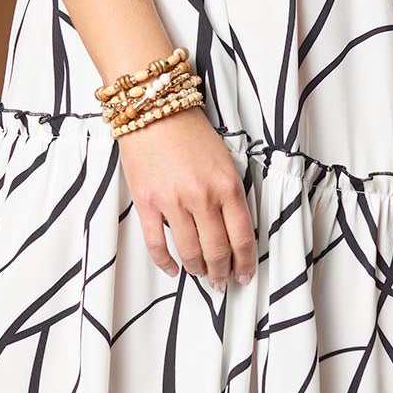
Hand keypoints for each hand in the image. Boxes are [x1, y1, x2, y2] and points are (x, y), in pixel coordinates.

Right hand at [119, 106, 257, 285]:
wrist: (156, 110)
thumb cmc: (191, 133)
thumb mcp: (226, 161)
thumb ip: (231, 195)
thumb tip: (232, 231)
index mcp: (228, 187)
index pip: (242, 238)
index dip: (244, 264)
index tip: (243, 276)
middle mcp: (203, 198)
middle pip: (217, 251)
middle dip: (221, 272)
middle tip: (221, 281)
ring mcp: (173, 202)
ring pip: (190, 252)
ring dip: (198, 269)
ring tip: (201, 274)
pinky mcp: (147, 203)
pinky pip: (157, 244)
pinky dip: (166, 262)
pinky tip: (172, 269)